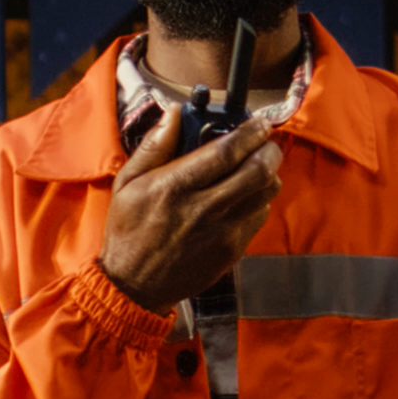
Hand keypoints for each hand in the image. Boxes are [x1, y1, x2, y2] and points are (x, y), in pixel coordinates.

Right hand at [100, 107, 282, 310]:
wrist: (136, 285)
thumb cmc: (130, 231)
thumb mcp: (128, 182)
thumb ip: (154, 145)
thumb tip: (175, 113)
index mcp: (176, 186)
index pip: (227, 152)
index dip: (250, 132)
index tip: (259, 122)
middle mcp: (204, 209)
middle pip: (258, 171)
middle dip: (268, 150)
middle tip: (264, 142)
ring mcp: (223, 232)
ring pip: (266, 194)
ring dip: (268, 175)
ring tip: (256, 166)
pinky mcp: (233, 250)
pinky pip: (260, 216)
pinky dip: (260, 200)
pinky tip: (244, 196)